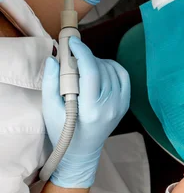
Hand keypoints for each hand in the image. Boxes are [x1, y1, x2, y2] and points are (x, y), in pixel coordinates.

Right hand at [42, 37, 130, 187]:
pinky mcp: (125, 103)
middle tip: (72, 58)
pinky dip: (111, 67)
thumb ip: (51, 82)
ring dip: (97, 62)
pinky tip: (99, 69)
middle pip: (101, 69)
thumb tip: (54, 58)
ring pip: (113, 70)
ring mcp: (121, 105)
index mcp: (91, 109)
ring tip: (83, 67)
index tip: (73, 42)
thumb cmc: (62, 130)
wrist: (82, 150)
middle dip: (86, 58)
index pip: (92, 72)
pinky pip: (123, 75)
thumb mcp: (50, 109)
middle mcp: (111, 106)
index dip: (83, 53)